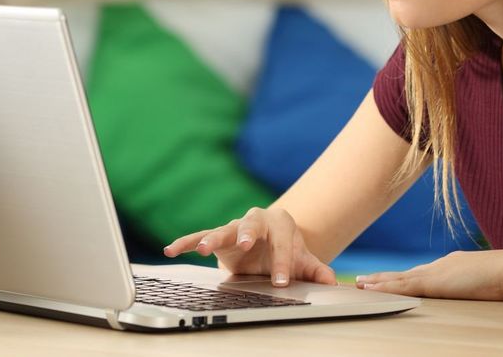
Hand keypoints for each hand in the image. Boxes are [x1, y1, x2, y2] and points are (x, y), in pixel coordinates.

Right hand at [162, 207, 336, 286]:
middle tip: (245, 243)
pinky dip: (186, 242)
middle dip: (247, 234)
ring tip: (202, 249)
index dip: (283, 263)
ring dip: (212, 238)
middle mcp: (256, 220)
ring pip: (223, 230)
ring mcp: (235, 227)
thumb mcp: (303, 260)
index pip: (282, 245)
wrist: (272, 237)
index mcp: (281, 224)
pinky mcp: (218, 236)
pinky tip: (171, 250)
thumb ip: (316, 270)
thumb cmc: (287, 248)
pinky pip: (200, 237)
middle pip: (251, 225)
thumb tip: (332, 282)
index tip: (282, 281)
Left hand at [354, 248, 502, 300]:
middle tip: (364, 279)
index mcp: (453, 265)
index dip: (404, 276)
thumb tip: (486, 287)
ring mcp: (436, 272)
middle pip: (406, 273)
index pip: (422, 272)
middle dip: (384, 277)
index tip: (390, 278)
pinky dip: (384, 287)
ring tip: (359, 284)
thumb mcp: (493, 280)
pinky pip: (402, 286)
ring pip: (398, 278)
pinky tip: (370, 290)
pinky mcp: (433, 282)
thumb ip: (482, 282)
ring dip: (378, 281)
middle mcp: (441, 265)